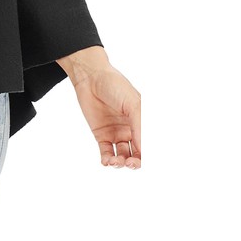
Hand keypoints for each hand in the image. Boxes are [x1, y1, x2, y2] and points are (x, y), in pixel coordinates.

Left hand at [59, 49, 141, 168]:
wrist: (90, 77)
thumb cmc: (115, 86)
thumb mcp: (133, 104)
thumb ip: (140, 126)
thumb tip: (144, 150)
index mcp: (144, 122)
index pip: (150, 144)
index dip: (150, 154)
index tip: (148, 159)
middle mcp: (132, 130)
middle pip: (138, 153)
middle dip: (137, 162)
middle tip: (132, 163)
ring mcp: (116, 132)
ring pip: (123, 155)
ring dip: (122, 163)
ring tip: (117, 161)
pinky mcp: (101, 134)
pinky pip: (106, 152)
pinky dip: (107, 160)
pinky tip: (107, 161)